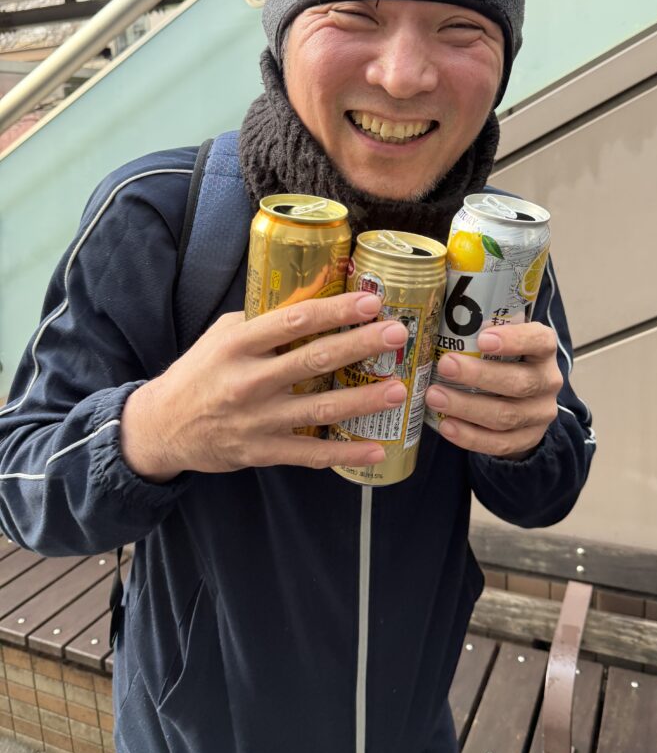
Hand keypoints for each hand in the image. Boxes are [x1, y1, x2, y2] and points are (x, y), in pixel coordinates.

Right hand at [120, 292, 406, 481]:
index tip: (371, 302)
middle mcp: (248, 380)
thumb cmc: (199, 372)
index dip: (336, 310)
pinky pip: (310, 453)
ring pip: (319, 408)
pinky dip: (345, 454)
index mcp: (239, 343)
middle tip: (398, 335)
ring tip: (399, 391)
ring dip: (364, 400)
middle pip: (314, 360)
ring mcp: (256, 419)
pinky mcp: (261, 451)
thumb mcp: (222, 335)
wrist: (161, 426)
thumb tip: (312, 298)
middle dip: (361, 345)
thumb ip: (262, 320)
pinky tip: (377, 449)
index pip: (295, 321)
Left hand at [424, 322, 561, 458]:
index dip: (514, 340)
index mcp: (543, 349)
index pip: (539, 340)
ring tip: (434, 396)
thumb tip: (437, 316)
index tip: (482, 338)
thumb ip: (479, 329)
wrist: (523, 401)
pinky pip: (500, 443)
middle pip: (519, 382)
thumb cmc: (502, 360)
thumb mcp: (500, 340)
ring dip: (467, 407)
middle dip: (479, 375)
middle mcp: (548, 381)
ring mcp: (540, 413)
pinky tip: (447, 426)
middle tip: (445, 365)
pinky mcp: (528, 439)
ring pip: (506, 415)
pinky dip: (471, 436)